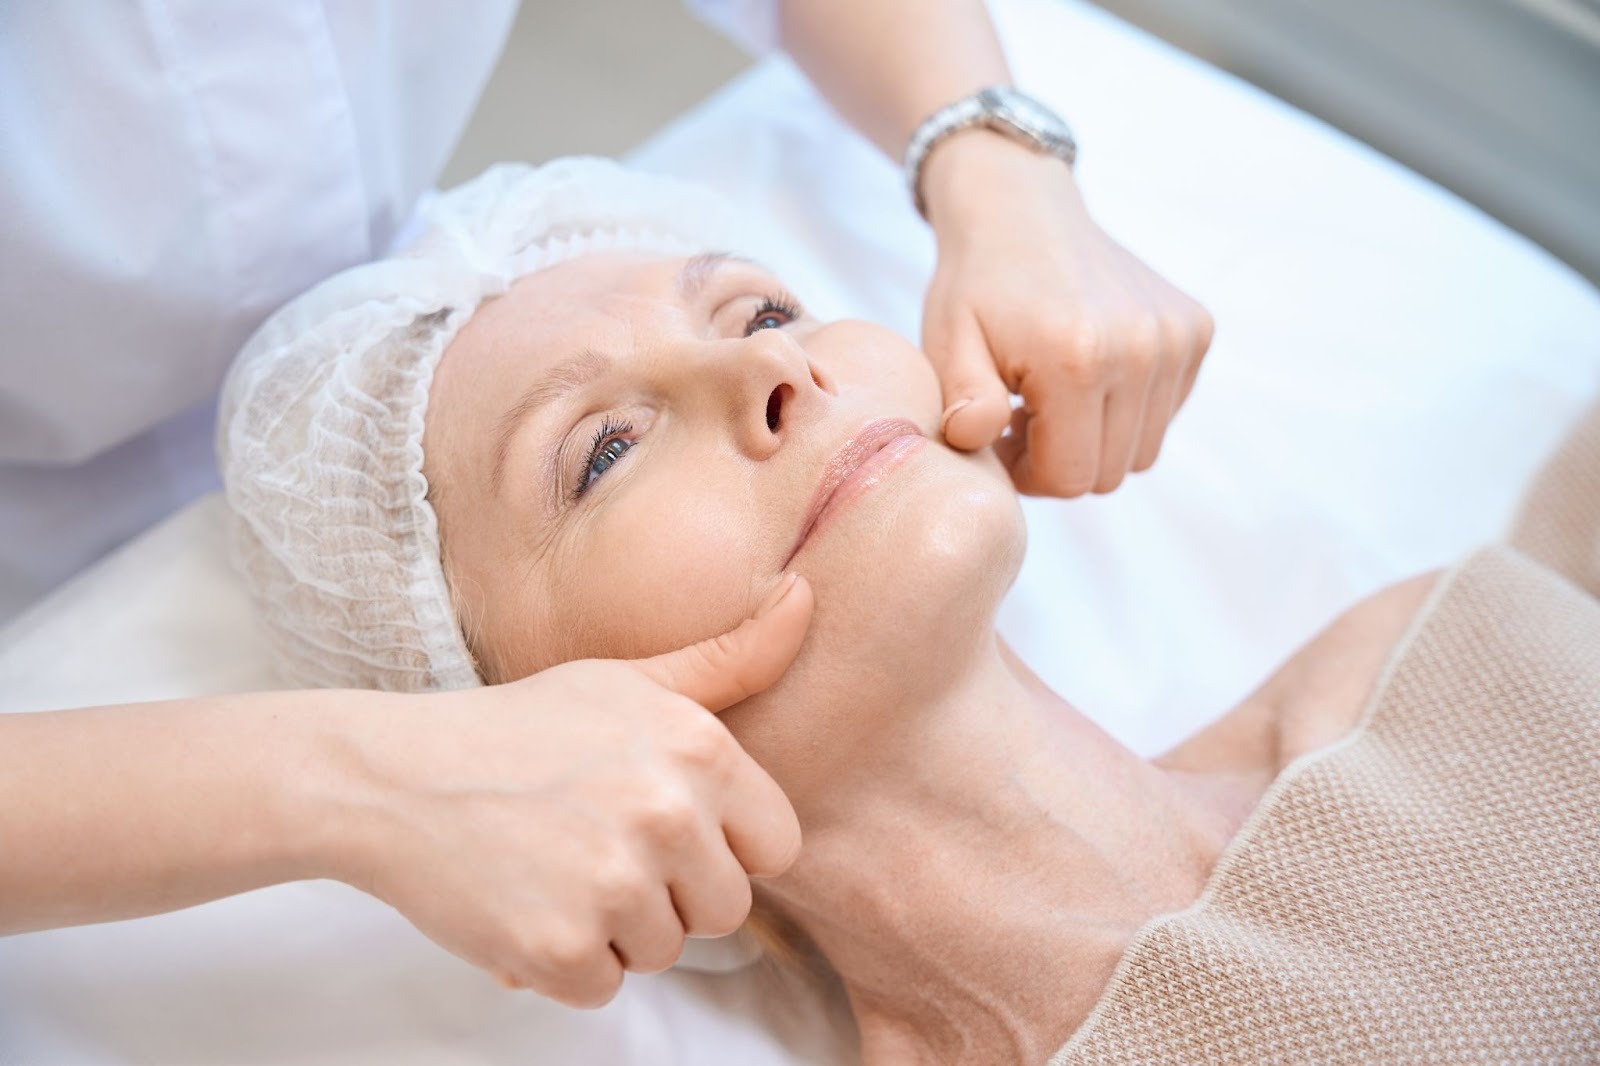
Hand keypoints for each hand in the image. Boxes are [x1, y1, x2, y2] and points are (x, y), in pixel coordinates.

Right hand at [322, 574, 813, 1007]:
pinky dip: (564, 963)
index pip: (776, 845)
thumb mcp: (630, 681)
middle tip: (598, 847)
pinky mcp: (561, 945)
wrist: (394, 775)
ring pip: (665, 950)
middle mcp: (668, 812)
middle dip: (671, 893)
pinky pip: (603, 987)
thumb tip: (806, 599)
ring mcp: (615, 882)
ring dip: (616, 929)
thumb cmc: (520, 728)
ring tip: (556, 867)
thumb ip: (730, 661)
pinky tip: (527, 903)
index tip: (667, 827)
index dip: (724, 845)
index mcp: (698, 747)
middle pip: (725, 909)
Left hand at [920, 134, 1214, 495]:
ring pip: (1142, 450)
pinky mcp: (1196, 328)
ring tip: (1050, 399)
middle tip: (1021, 420)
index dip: (1028, 475)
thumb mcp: (948, 343)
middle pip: (1110, 472)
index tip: (1001, 440)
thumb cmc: (977, 284)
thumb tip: (975, 440)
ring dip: (1095, 440)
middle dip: (1061, 461)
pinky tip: (1085, 376)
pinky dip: (1127, 411)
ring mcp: (1177, 337)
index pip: (1070, 478)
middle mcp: (1141, 349)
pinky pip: (1164, 412)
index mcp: (1079, 359)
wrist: (1021, 210)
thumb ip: (963, 402)